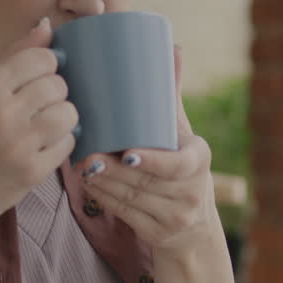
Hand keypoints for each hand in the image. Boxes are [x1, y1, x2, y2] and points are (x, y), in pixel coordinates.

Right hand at [0, 19, 77, 226]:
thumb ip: (13, 57)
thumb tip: (48, 26)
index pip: (41, 58)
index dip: (48, 66)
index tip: (39, 78)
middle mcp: (3, 113)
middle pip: (58, 85)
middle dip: (55, 94)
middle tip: (39, 107)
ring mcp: (20, 144)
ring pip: (68, 113)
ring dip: (62, 119)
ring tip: (44, 126)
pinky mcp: (33, 170)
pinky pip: (68, 143)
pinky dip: (61, 144)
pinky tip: (43, 147)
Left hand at [76, 46, 219, 256]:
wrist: (193, 227)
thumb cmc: (181, 167)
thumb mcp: (183, 135)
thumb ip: (172, 97)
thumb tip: (174, 48)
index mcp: (200, 162)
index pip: (178, 165)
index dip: (153, 161)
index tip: (127, 153)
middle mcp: (192, 192)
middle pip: (146, 181)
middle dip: (114, 170)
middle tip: (89, 154)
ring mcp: (175, 217)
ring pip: (132, 198)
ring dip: (104, 182)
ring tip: (82, 165)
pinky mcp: (157, 234)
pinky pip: (126, 214)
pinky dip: (105, 198)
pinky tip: (90, 185)